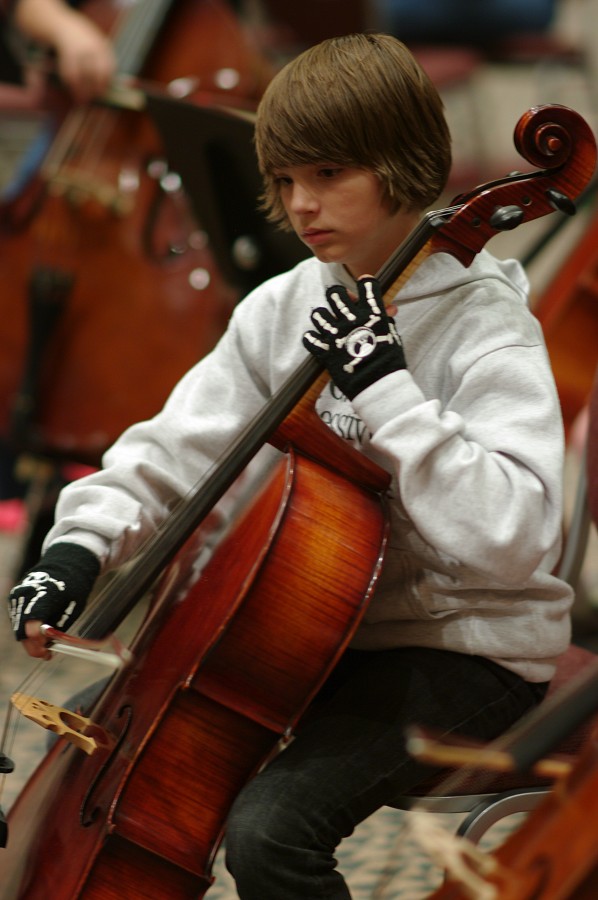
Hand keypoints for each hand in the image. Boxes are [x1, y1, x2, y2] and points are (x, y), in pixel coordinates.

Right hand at [7, 543, 99, 657]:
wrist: (64, 565)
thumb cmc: (72, 588)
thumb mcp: (72, 609)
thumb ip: (58, 628)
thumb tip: (49, 646)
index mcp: (43, 595)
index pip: (32, 628)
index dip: (38, 645)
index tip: (47, 654)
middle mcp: (26, 594)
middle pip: (22, 631)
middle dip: (34, 646)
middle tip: (47, 653)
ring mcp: (17, 596)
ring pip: (18, 628)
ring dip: (30, 638)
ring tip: (46, 640)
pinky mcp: (13, 597)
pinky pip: (17, 620)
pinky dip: (27, 628)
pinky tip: (40, 627)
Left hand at [303, 276, 406, 399]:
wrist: (378, 385)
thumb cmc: (389, 361)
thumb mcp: (392, 336)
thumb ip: (386, 319)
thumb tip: (389, 309)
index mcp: (371, 313)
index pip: (366, 285)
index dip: (365, 284)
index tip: (364, 288)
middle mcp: (351, 319)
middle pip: (335, 293)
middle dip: (337, 297)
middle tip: (340, 307)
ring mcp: (336, 334)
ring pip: (318, 313)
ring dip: (322, 318)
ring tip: (327, 325)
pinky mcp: (325, 351)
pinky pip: (310, 339)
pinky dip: (312, 339)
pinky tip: (318, 342)